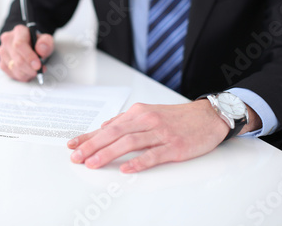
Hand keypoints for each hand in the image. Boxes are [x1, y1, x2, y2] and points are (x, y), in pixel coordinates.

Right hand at [0, 25, 53, 81]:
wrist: (29, 46)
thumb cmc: (37, 43)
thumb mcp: (46, 40)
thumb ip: (46, 43)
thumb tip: (41, 48)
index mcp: (19, 31)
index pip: (19, 45)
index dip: (29, 57)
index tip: (38, 65)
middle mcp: (7, 40)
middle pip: (17, 59)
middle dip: (30, 68)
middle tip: (39, 70)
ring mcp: (3, 52)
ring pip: (14, 69)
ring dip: (27, 73)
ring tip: (35, 70)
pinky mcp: (2, 63)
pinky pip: (12, 74)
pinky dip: (22, 76)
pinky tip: (28, 72)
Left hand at [67, 100, 230, 172]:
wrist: (208, 116)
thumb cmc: (177, 117)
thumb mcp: (149, 113)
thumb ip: (126, 121)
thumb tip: (105, 127)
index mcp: (138, 113)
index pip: (108, 126)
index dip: (89, 136)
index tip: (73, 146)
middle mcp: (147, 121)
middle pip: (114, 133)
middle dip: (92, 145)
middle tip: (77, 157)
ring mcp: (161, 133)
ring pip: (129, 142)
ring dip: (108, 153)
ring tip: (93, 164)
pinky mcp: (174, 146)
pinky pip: (153, 155)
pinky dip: (138, 162)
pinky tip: (126, 168)